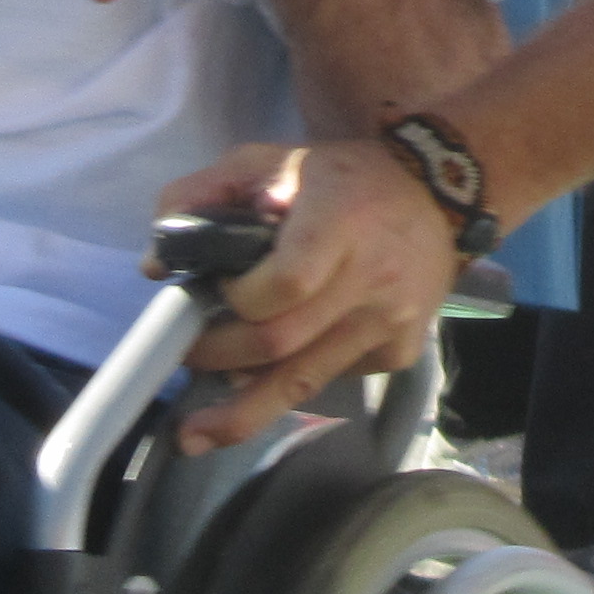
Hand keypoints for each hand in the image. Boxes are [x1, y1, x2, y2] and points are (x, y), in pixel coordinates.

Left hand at [149, 134, 459, 452]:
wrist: (438, 197)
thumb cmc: (342, 178)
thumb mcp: (269, 160)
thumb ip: (202, 196)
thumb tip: (156, 266)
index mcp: (340, 222)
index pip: (285, 283)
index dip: (238, 301)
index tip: (211, 294)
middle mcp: (372, 278)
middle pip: (281, 343)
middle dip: (218, 359)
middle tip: (185, 358)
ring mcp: (390, 323)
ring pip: (304, 382)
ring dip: (243, 409)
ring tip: (198, 433)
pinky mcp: (400, 353)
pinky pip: (332, 379)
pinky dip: (293, 381)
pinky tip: (272, 373)